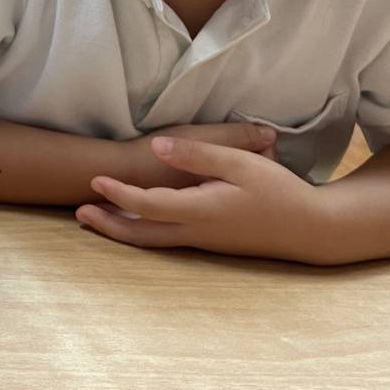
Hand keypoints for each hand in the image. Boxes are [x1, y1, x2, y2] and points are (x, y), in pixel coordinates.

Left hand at [77, 134, 327, 261]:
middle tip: (78, 214)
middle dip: (108, 224)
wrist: (311, 230)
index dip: (118, 193)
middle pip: (141, 234)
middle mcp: (197, 232)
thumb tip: (157, 146)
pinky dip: (143, 234)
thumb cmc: (279, 192)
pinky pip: (167, 240)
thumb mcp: (241, 163)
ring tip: (96, 220)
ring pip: (153, 241)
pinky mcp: (211, 243)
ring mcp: (204, 242)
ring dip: (122, 231)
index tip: (95, 180)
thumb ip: (197, 154)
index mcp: (202, 210)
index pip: (148, 204)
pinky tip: (136, 224)